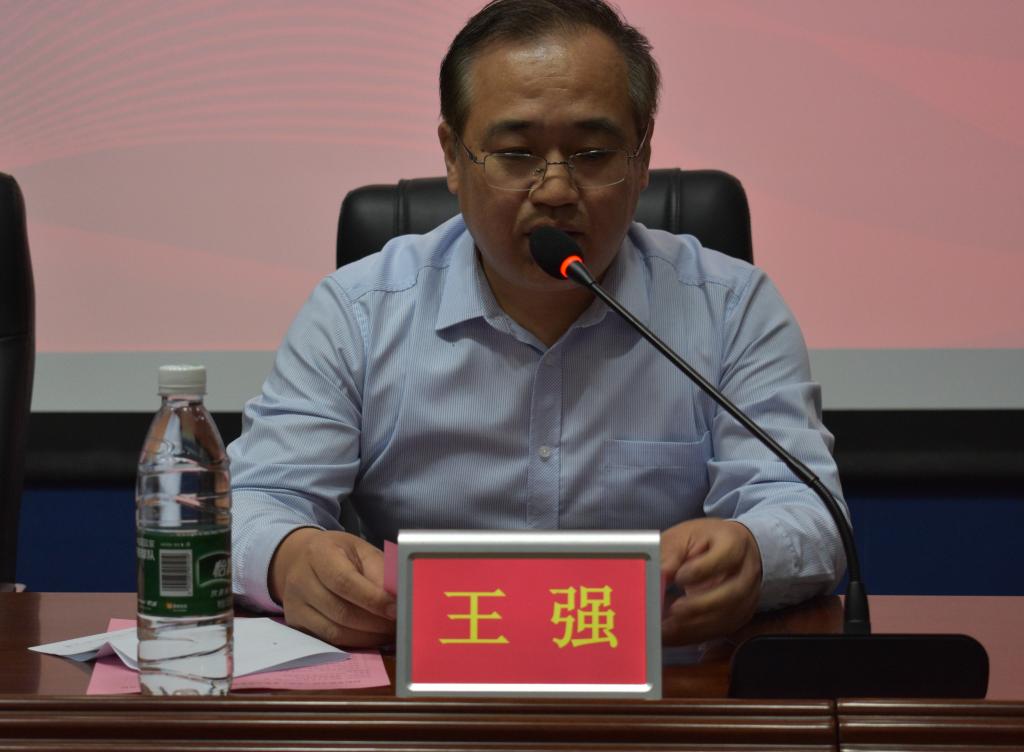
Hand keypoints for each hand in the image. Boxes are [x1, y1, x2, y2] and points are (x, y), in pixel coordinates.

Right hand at [269, 528, 396, 647]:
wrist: (300, 558)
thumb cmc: (338, 554)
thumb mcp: (360, 550)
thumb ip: (378, 571)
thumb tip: (398, 598)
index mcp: (318, 553)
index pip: (344, 581)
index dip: (373, 599)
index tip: (397, 609)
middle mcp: (300, 579)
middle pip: (340, 611)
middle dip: (375, 623)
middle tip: (400, 626)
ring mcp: (294, 604)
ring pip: (335, 631)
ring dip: (368, 637)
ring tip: (389, 633)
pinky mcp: (296, 624)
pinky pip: (329, 641)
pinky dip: (355, 642)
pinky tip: (372, 636)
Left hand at [660, 518, 762, 644]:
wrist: (731, 551)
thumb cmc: (705, 542)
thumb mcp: (684, 537)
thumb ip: (670, 553)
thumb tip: (657, 573)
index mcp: (735, 543)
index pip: (724, 558)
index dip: (700, 570)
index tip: (678, 577)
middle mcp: (747, 572)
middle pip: (732, 593)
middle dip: (700, 605)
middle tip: (673, 609)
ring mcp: (746, 597)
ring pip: (726, 618)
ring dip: (694, 626)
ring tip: (665, 626)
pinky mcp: (738, 617)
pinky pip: (717, 631)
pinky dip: (692, 635)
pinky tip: (670, 633)